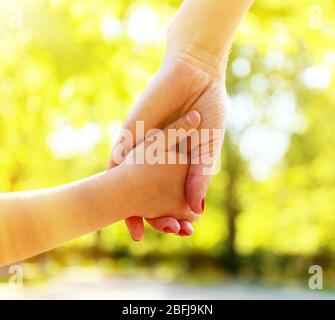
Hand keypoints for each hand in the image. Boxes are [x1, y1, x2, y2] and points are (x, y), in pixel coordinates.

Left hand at [110, 55, 225, 239]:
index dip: (176, 215)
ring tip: (137, 230)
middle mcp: (157, 161)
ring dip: (132, 207)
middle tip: (164, 232)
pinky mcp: (130, 136)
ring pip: (129, 184)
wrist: (196, 76)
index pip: (172, 197)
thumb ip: (200, 174)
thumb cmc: (208, 111)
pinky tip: (119, 204)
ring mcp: (142, 150)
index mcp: (177, 165)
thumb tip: (197, 208)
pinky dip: (116, 183)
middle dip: (154, 217)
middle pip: (148, 195)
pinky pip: (117, 162)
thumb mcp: (208, 147)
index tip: (183, 231)